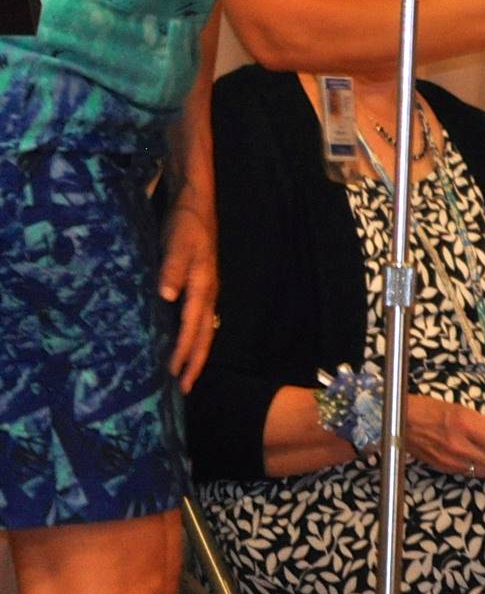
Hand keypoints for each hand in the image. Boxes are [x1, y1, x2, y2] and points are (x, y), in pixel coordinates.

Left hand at [158, 185, 218, 390]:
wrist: (196, 205)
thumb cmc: (186, 225)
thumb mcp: (177, 243)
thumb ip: (172, 269)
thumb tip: (167, 296)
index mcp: (203, 287)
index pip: (192, 327)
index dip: (183, 351)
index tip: (174, 374)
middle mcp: (208, 293)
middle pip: (205, 334)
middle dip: (195, 361)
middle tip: (185, 388)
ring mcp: (206, 290)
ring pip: (204, 329)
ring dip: (195, 352)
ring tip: (185, 373)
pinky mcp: (200, 285)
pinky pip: (198, 319)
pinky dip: (192, 336)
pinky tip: (181, 341)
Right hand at [403, 394, 484, 476]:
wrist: (402, 421)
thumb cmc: (433, 409)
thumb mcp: (463, 409)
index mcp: (467, 424)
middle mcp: (461, 445)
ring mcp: (451, 459)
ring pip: (484, 471)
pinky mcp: (443, 468)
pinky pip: (468, 474)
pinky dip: (476, 468)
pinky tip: (476, 459)